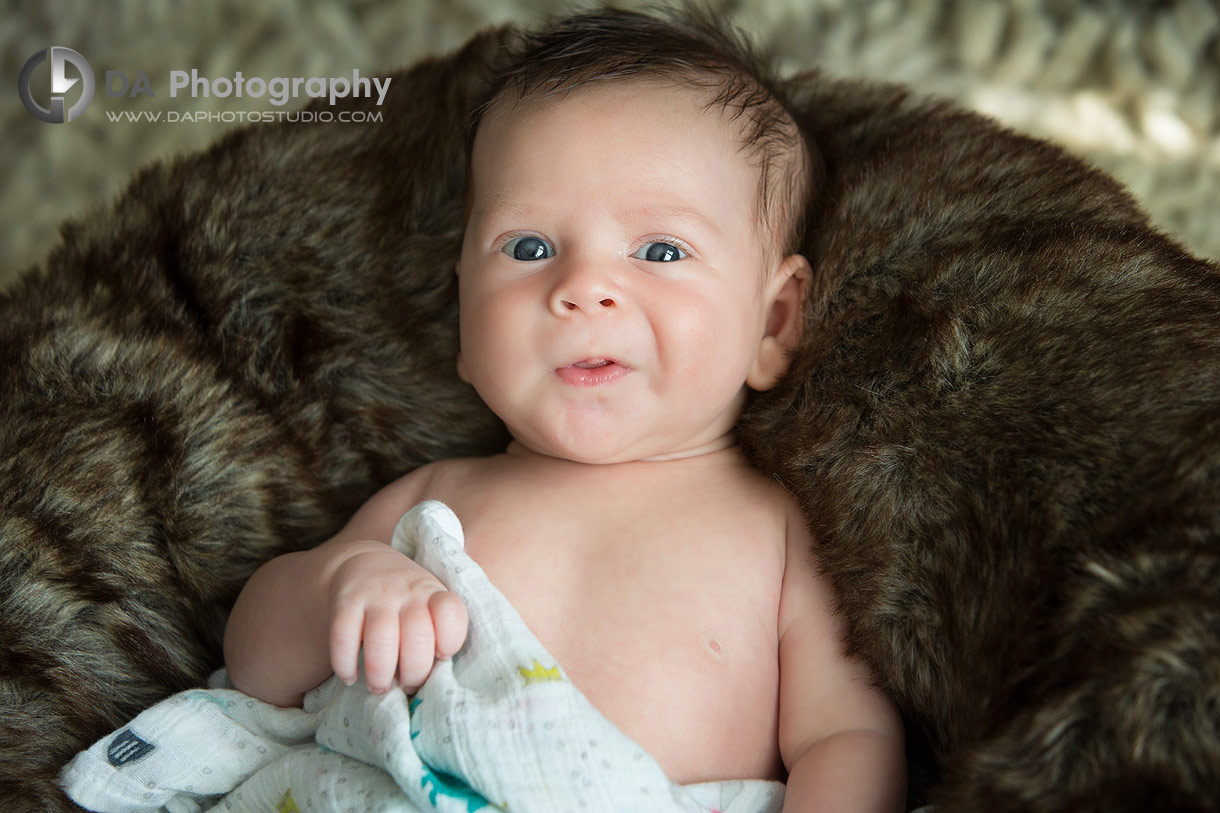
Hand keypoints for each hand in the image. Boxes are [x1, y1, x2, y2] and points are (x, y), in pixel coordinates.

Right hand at [327, 542, 467, 693]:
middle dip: (414, 673)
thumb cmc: (406, 599)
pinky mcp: (346, 601)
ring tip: (379, 687)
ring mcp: (376, 595)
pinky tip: (350, 676)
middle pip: (417, 637)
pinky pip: (343, 637)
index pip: (450, 612)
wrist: (366, 564)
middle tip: (406, 685)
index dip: (450, 640)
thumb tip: (432, 681)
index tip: (441, 657)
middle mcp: (407, 592)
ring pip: (381, 640)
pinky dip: (345, 664)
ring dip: (380, 674)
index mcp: (433, 594)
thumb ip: (436, 634)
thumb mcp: (429, 604)